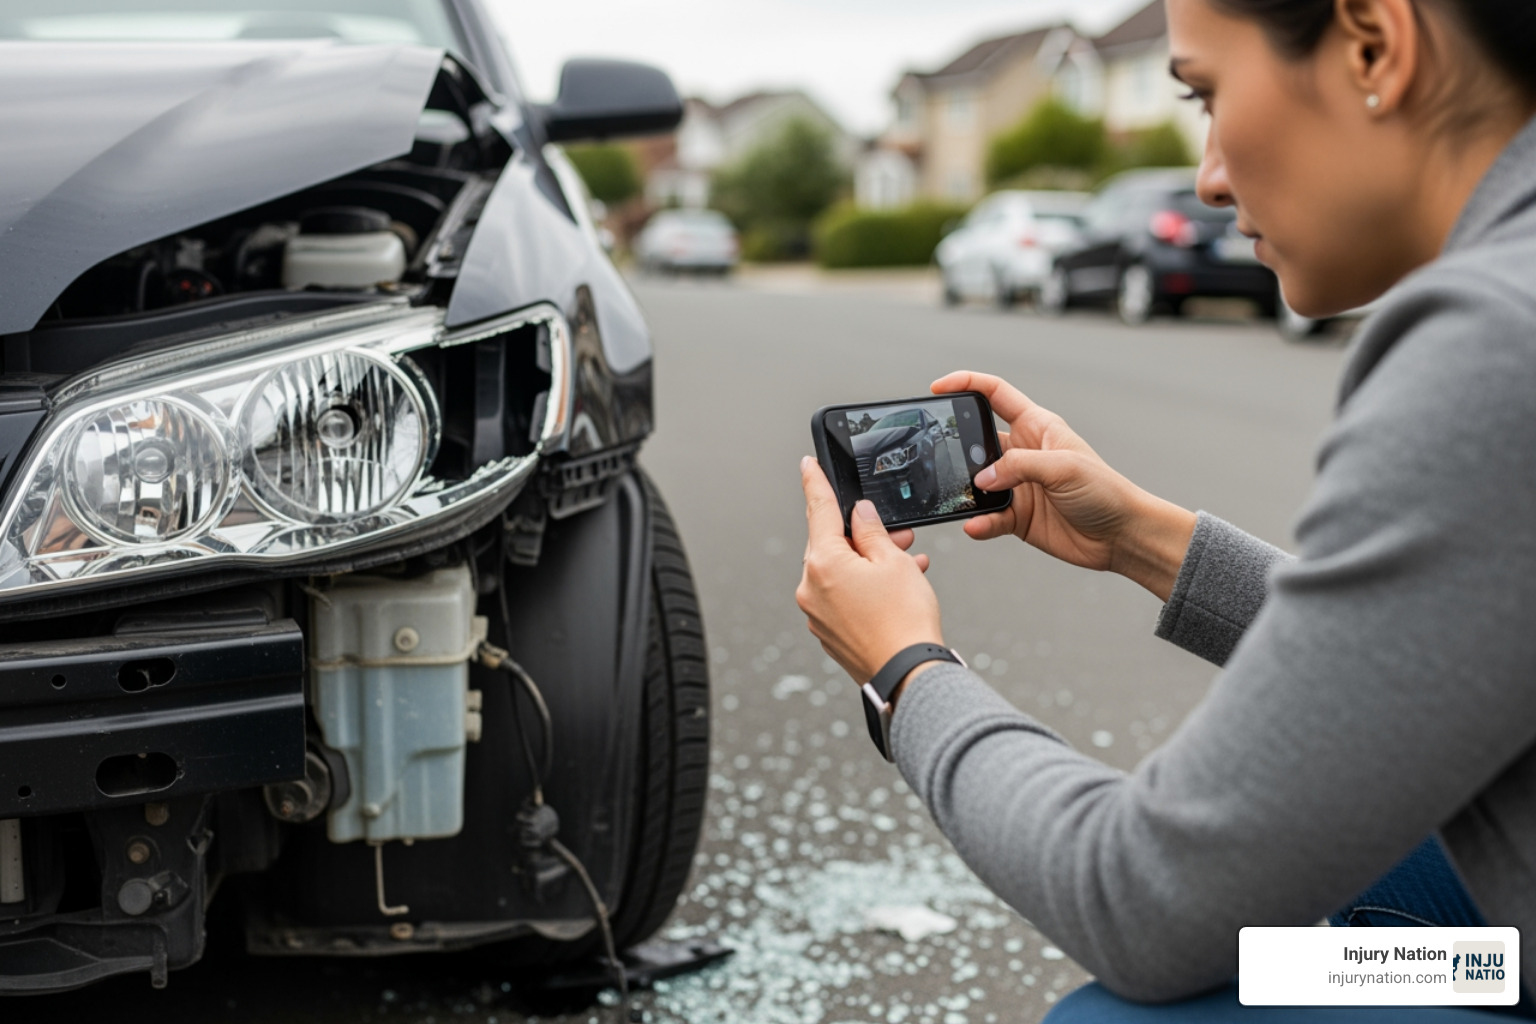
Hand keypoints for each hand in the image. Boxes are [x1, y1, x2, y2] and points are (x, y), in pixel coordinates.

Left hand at [796, 457, 943, 682]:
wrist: (909, 675)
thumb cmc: (904, 622)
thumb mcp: (894, 561)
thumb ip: (872, 531)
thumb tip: (861, 515)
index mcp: (822, 563)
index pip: (818, 510)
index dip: (815, 483)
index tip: (807, 465)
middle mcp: (811, 588)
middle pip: (831, 544)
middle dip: (862, 534)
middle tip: (895, 533)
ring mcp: (817, 614)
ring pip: (841, 572)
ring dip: (869, 562)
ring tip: (906, 564)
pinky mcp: (829, 633)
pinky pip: (843, 597)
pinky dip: (865, 586)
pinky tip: (895, 587)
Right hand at [932, 371, 1196, 601]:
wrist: (1122, 535)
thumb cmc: (1105, 490)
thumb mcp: (1064, 467)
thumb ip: (1019, 466)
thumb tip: (982, 479)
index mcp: (1036, 426)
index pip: (995, 394)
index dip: (966, 384)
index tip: (938, 388)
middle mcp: (1023, 452)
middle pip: (976, 440)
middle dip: (956, 447)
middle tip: (941, 455)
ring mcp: (1018, 484)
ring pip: (977, 482)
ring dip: (966, 490)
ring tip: (959, 497)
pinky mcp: (1016, 516)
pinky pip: (988, 516)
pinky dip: (979, 521)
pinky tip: (976, 525)